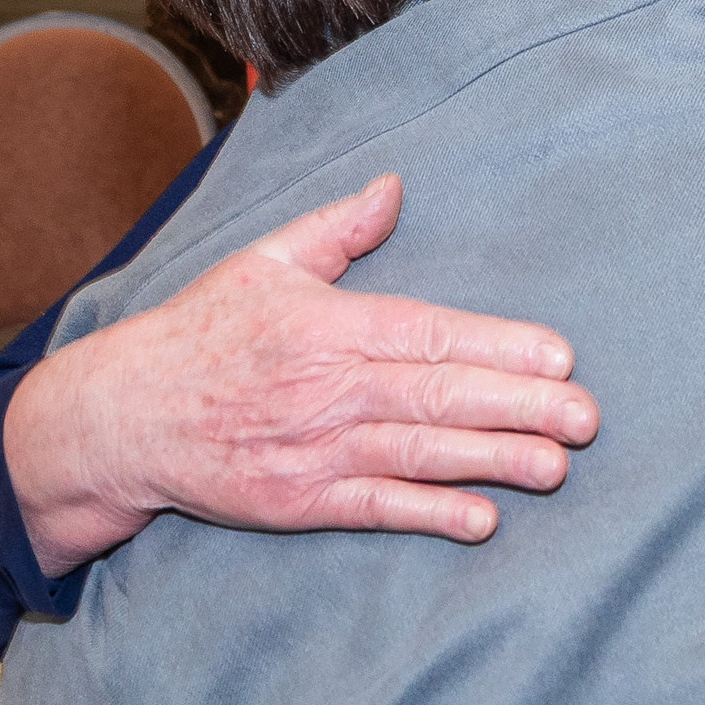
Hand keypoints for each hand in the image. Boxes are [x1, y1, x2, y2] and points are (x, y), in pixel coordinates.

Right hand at [5, 175, 600, 576]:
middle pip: (437, 397)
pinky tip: (481, 519)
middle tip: (586, 417)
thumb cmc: (201, 331)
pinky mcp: (295, 503)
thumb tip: (395, 185)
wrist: (119, 416)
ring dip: (491, 462)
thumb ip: (339, 226)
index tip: (558, 355)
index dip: (496, 346)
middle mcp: (325, 389)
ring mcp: (311, 450)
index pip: (428, 333)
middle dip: (519, 407)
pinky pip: (372, 509)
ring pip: (416, 455)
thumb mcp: (265, 261)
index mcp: (327, 325)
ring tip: (555, 466)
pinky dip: (428, 515)